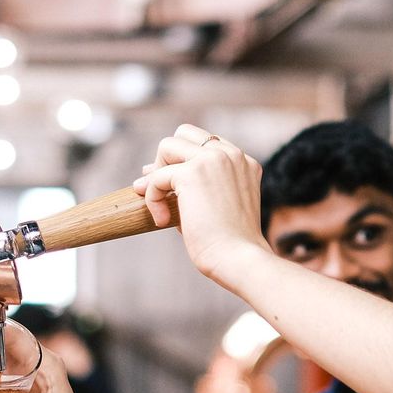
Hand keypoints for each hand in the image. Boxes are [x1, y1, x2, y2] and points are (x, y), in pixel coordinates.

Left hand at [135, 124, 269, 286]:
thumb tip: (148, 173)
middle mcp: (232, 155)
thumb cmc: (229, 245)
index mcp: (244, 162)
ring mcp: (213, 159)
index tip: (168, 184)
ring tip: (158, 205)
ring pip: (167, 145)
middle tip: (160, 189)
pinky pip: (157, 177)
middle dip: (167, 158)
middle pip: (185, 133)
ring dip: (157, 174)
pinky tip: (161, 222)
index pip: (207, 144)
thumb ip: (193, 187)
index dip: (182, 160)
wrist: (240, 260)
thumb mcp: (215, 207)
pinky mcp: (192, 173)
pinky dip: (152, 198)